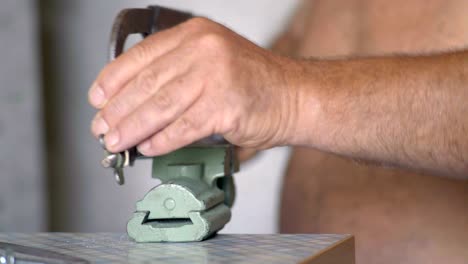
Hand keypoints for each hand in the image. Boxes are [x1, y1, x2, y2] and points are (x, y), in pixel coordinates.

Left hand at [89, 17, 299, 155]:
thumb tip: (134, 104)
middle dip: (119, 110)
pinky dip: (162, 140)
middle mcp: (203, 49)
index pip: (141, 56)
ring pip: (161, 106)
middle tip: (102, 128)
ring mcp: (216, 75)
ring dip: (133, 128)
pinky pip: (183, 127)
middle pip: (147, 83)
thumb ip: (176, 75)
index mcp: (195, 35)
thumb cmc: (252, 83)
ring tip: (117, 142)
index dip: (113, 79)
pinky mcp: (226, 105)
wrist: (294, 96)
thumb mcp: (211, 62)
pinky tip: (149, 147)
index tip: (98, 99)